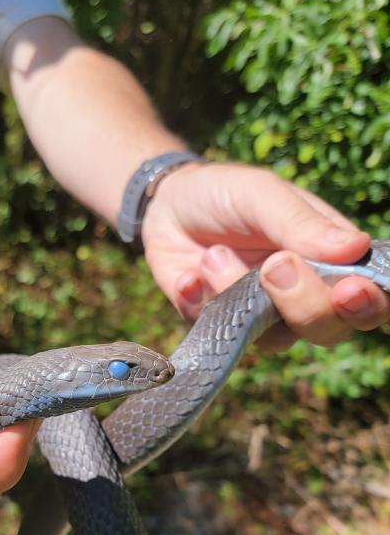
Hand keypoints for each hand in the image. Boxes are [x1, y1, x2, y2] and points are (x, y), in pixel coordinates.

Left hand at [142, 162, 389, 348]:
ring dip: (240, 295)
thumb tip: (356, 248)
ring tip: (213, 255)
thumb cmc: (226, 194)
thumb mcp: (262, 194)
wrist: (166, 207)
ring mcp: (263, 317)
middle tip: (274, 265)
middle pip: (328, 330)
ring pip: (274, 339)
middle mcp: (303, 295)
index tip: (349, 290)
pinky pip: (220, 334)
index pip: (370, 296)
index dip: (369, 304)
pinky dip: (201, 301)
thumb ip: (301, 222)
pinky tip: (189, 275)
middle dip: (305, 305)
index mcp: (330, 260)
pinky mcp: (222, 328)